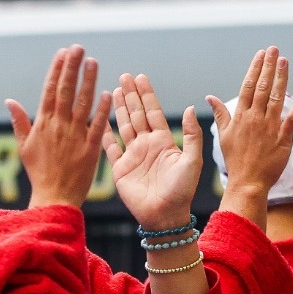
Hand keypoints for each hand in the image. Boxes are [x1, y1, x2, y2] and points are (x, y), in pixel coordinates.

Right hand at [8, 46, 111, 208]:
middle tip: (79, 47)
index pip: (50, 90)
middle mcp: (59, 126)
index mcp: (43, 124)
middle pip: (66, 91)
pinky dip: (102, 109)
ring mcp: (75, 137)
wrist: (54, 198)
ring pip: (82, 103)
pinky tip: (108, 93)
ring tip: (93, 61)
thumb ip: (19, 121)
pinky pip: (97, 126)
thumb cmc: (39, 173)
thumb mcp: (24, 146)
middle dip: (72, 67)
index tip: (63, 52)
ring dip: (88, 81)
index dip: (57, 70)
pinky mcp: (90, 149)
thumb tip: (9, 100)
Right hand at [105, 74, 202, 230]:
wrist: (164, 216)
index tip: (141, 78)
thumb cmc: (182, 191)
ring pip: (123, 126)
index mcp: (164, 141)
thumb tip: (190, 107)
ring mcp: (132, 156)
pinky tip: (100, 119)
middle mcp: (146, 145)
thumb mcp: (192, 161)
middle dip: (130, 95)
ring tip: (113, 90)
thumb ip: (192, 135)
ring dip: (118, 108)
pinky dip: (104, 133)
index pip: (153, 112)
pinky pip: (109, 148)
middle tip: (124, 77)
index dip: (147, 95)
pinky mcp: (120, 169)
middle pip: (137, 114)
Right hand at [210, 47, 292, 200]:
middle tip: (275, 50)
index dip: (255, 69)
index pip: (249, 87)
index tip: (261, 54)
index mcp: (241, 117)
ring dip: (282, 78)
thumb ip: (220, 113)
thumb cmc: (236, 160)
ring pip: (277, 98)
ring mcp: (269, 128)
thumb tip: (209, 97)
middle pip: (263, 87)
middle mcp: (255, 119)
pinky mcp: (283, 139)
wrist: (247, 182)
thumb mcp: (224, 135)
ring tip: (285, 61)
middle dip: (269, 67)